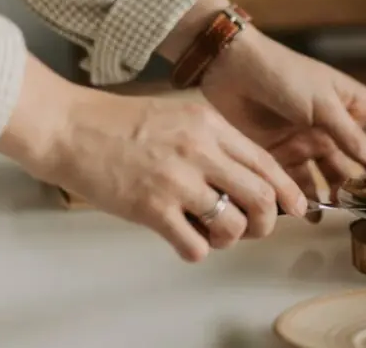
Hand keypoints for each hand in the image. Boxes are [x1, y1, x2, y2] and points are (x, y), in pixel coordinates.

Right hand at [0, 58, 307, 261]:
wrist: (69, 128)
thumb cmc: (122, 123)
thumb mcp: (182, 114)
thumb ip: (216, 140)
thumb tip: (249, 175)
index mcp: (212, 125)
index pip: (267, 163)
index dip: (287, 191)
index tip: (296, 207)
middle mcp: (201, 151)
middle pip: (261, 196)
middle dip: (267, 221)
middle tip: (257, 228)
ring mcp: (177, 181)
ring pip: (233, 225)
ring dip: (231, 238)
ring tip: (215, 233)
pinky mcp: (151, 208)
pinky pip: (195, 245)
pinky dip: (199, 251)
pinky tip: (186, 241)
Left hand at [199, 28, 365, 198]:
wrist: (229, 71)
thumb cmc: (282, 73)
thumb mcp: (322, 102)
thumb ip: (349, 135)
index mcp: (354, 104)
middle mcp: (336, 126)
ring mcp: (310, 142)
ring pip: (335, 176)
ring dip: (341, 194)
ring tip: (347, 209)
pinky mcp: (282, 156)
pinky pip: (301, 184)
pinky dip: (305, 200)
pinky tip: (310, 212)